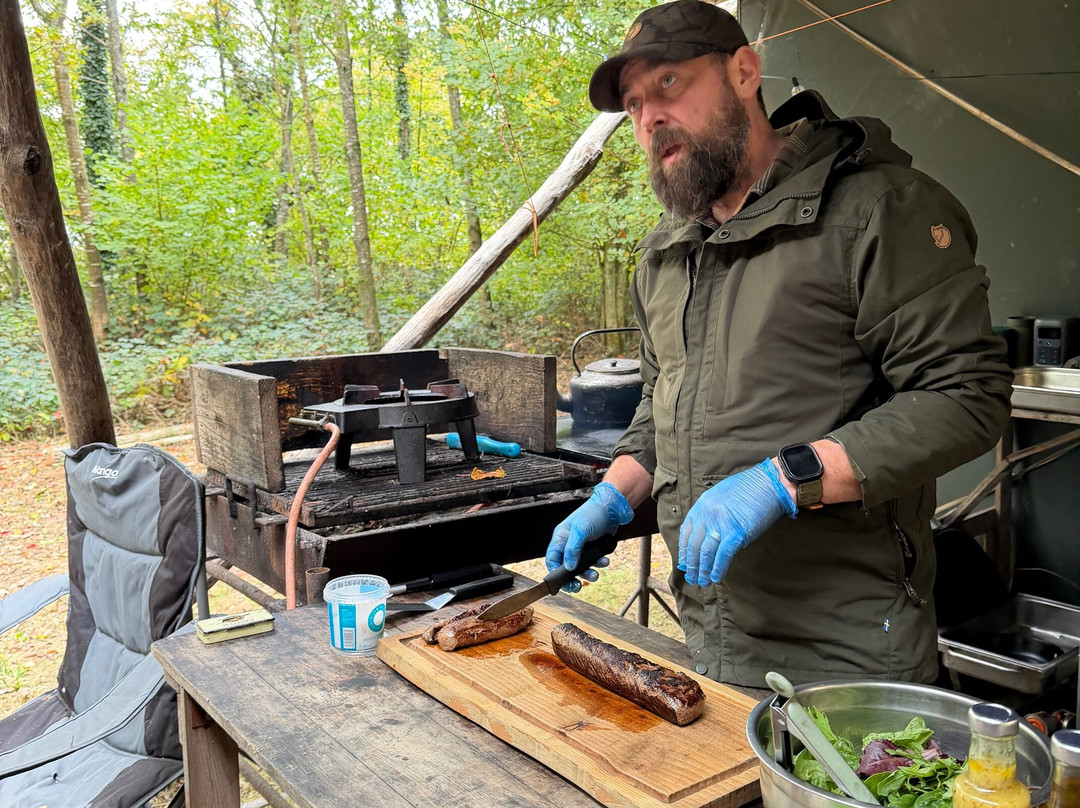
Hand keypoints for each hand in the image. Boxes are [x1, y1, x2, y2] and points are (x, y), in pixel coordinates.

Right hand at [545, 482, 633, 592]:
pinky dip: (598, 564)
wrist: (612, 508)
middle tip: (578, 587)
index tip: (562, 583)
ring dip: (588, 572)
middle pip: (565, 567)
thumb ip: (572, 550)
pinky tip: (605, 561)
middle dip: (572, 578)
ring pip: (581, 567)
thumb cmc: (593, 514)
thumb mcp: (580, 531)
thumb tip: (568, 568)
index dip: (555, 572)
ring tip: (596, 574)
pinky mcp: (593, 549)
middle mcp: (568, 544)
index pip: (552, 559)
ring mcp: (581, 547)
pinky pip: (593, 562)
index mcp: (560, 538)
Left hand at [678, 460, 796, 586]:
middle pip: (694, 545)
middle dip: (692, 564)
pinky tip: (716, 578)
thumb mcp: (721, 496)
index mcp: (702, 505)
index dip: (684, 550)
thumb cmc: (749, 489)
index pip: (686, 532)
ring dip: (703, 570)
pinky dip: (718, 569)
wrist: (770, 484)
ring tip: (703, 582)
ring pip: (706, 552)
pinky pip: (722, 555)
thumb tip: (707, 537)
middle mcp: (707, 514)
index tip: (684, 563)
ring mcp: (721, 523)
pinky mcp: (736, 532)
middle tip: (692, 577)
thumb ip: (711, 514)